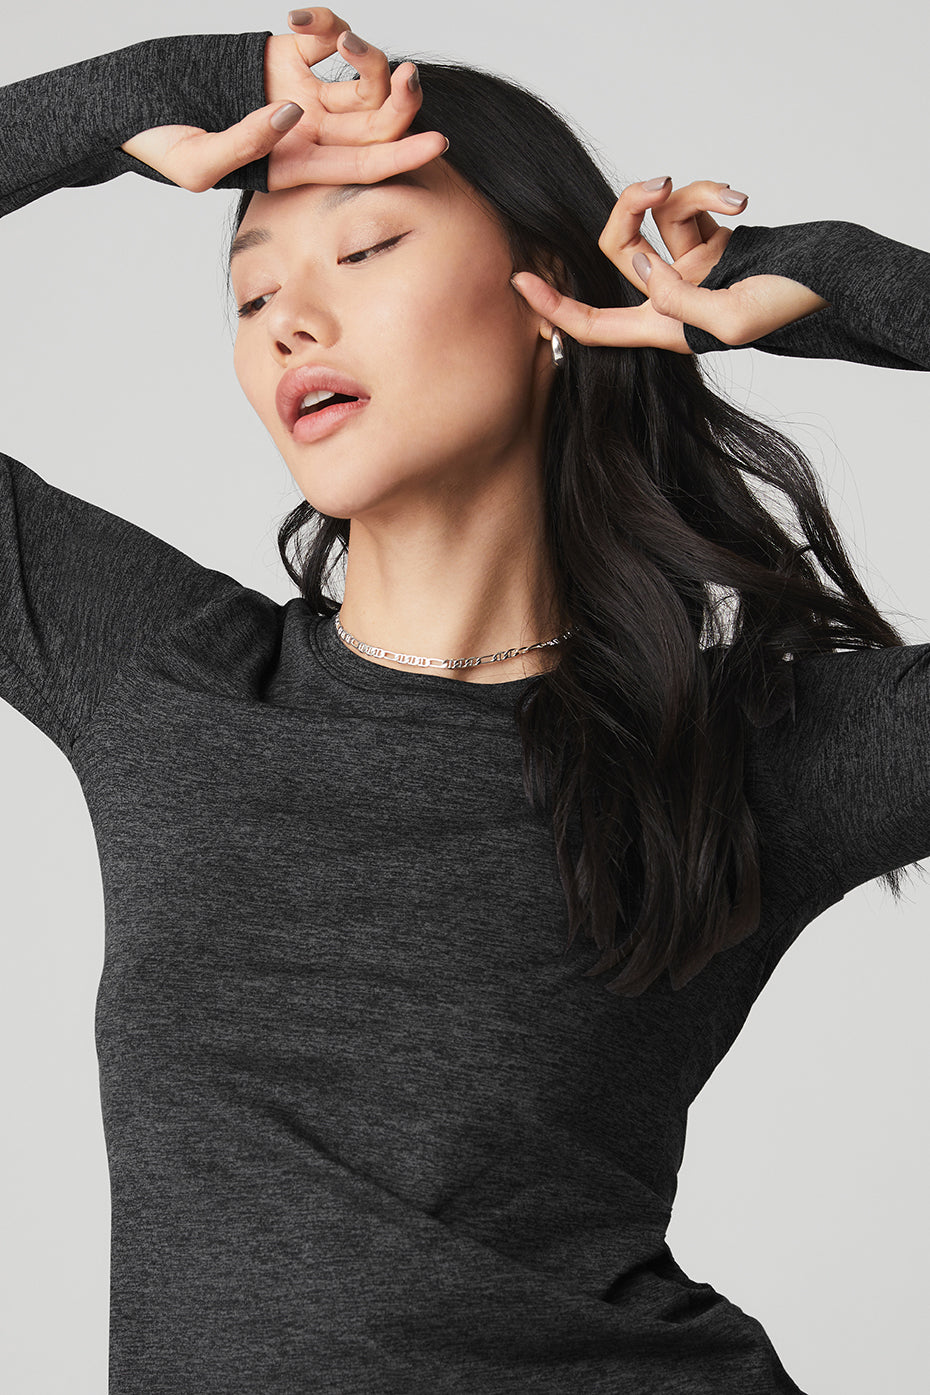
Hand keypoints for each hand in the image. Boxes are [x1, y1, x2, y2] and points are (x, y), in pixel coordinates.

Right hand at [120, 8, 446, 193]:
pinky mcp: (286, 55)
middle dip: (401, 102)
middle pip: (376, 122)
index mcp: (298, 169)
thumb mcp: (200, 164)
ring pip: (360, 80)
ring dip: (369, 58)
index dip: (403, 155)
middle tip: (410, 76)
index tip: (439, 143)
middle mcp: (309, 134)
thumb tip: (294, 111)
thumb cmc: (160, 147)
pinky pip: (326, 39)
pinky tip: (299, 18)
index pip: (364, 165)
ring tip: (346, 39)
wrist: (133, 105)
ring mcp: (301, 92)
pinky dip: (326, 23)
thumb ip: (248, 142)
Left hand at [511, 177, 828, 354]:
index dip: (553, 309)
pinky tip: (742, 202)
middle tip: (658, 186)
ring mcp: (686, 264)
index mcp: (660, 327)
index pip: (591, 324)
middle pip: (616, 247)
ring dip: (690, 194)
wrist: (828, 282)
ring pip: (658, 214)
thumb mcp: (726, 321)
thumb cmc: (782, 311)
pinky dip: (712, 191)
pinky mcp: (710, 236)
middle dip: (628, 208)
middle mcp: (664, 294)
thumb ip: (675, 297)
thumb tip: (642, 264)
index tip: (520, 282)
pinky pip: (689, 201)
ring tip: (733, 199)